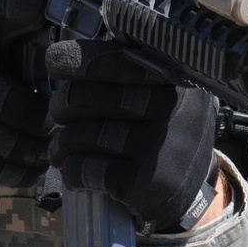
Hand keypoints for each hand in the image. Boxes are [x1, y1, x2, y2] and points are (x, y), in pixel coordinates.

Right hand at [0, 0, 51, 195]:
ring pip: (18, 142)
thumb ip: (18, 39)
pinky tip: (33, 163)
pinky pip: (6, 169)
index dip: (21, 10)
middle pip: (24, 107)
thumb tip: (60, 20)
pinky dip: (26, 170)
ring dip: (41, 148)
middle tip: (61, 124)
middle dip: (48, 121)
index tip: (44, 7)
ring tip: (50, 144)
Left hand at [46, 39, 217, 229]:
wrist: (191, 193)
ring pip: (82, 135)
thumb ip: (129, 69)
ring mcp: (160, 146)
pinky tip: (74, 173)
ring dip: (62, 143)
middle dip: (62, 105)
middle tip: (59, 114)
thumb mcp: (163, 93)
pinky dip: (72, 171)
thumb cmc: (163, 133)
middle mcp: (171, 107)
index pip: (112, 60)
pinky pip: (86, 169)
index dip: (76, 61)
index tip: (56, 63)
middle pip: (87, 97)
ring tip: (60, 149)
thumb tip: (69, 53)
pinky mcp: (145, 183)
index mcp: (172, 77)